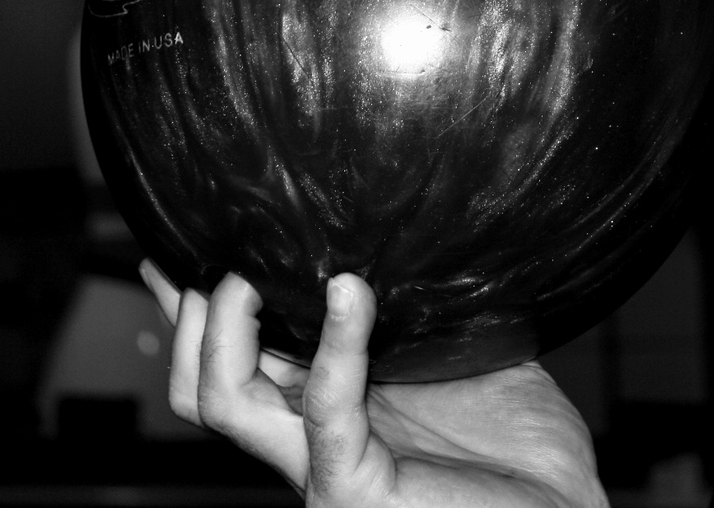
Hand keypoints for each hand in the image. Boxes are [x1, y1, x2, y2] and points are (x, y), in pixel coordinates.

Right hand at [140, 259, 607, 507]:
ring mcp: (323, 472)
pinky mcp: (355, 490)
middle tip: (216, 249)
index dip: (200, 306)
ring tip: (255, 268)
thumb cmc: (523, 448)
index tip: (196, 234)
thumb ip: (428, 304)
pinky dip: (335, 346)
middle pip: (204, 383)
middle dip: (190, 312)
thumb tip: (418, 233)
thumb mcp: (465, 355)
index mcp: (328, 412)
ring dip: (226, 326)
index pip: (235, 360)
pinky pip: (325, 410)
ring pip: (226, 400)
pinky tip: (351, 292)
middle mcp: (309, 444)